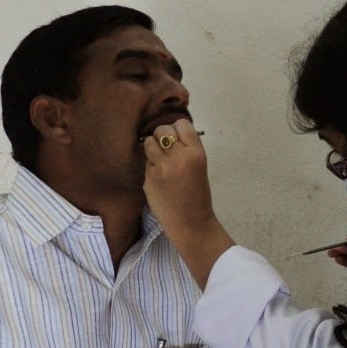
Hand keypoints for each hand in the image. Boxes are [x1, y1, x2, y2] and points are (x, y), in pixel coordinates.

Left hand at [142, 118, 216, 235]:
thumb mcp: (200, 167)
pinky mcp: (149, 178)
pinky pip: (146, 163)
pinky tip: (158, 179)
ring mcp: (161, 167)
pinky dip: (150, 167)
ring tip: (159, 161)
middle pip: (162, 130)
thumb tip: (170, 134)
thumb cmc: (198, 195)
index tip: (176, 137)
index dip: (176, 129)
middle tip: (165, 148)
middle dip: (161, 137)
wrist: (190, 222)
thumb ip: (187, 149)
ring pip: (149, 143)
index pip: (181, 124)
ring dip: (152, 149)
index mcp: (196, 153)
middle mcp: (179, 156)